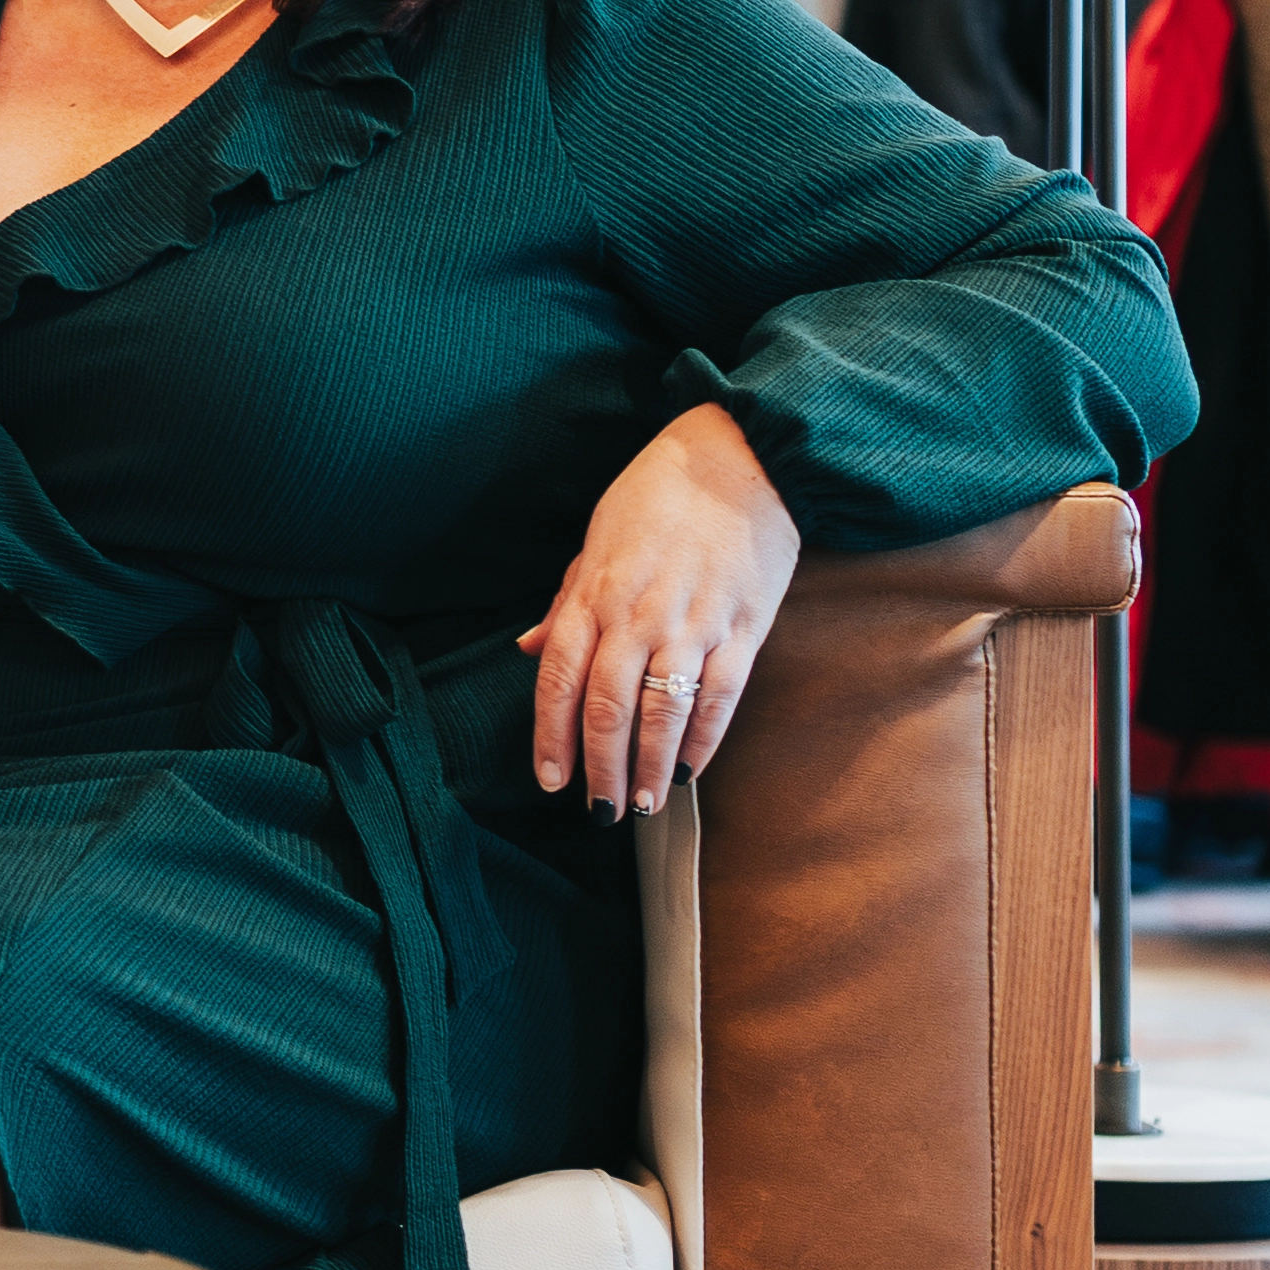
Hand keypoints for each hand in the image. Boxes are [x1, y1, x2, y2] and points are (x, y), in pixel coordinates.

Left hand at [519, 400, 803, 818]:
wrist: (742, 457)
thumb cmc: (660, 495)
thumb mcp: (596, 540)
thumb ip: (565, 602)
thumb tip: (525, 649)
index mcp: (595, 594)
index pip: (558, 679)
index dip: (551, 737)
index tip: (550, 780)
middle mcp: (638, 614)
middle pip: (608, 708)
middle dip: (601, 768)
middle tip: (600, 812)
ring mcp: (693, 623)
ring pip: (663, 711)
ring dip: (650, 766)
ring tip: (644, 804)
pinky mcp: (744, 627)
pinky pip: (720, 696)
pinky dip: (704, 738)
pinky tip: (691, 769)